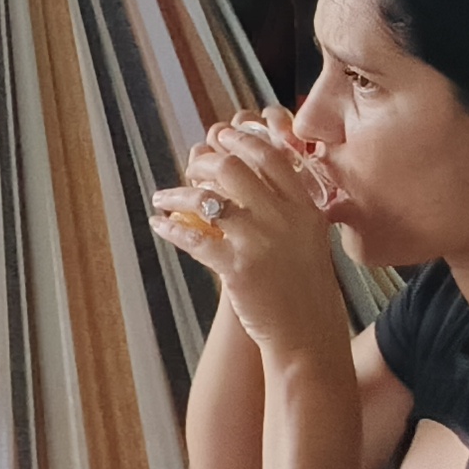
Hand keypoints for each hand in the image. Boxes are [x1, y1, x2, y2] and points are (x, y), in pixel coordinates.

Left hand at [149, 109, 347, 356]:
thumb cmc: (304, 286)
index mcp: (304, 208)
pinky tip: (160, 225)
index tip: (222, 136)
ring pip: (207, 200)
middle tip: (191, 166)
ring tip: (162, 198)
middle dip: (204, 162)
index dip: (242, 140)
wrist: (308, 332)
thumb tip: (245, 177)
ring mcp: (259, 242)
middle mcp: (284, 219)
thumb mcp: (308, 238)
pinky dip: (171, 228)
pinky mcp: (237, 268)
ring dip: (176, 195)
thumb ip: (285, 207)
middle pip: (233, 169)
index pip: (271, 158)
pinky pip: (194, 238)